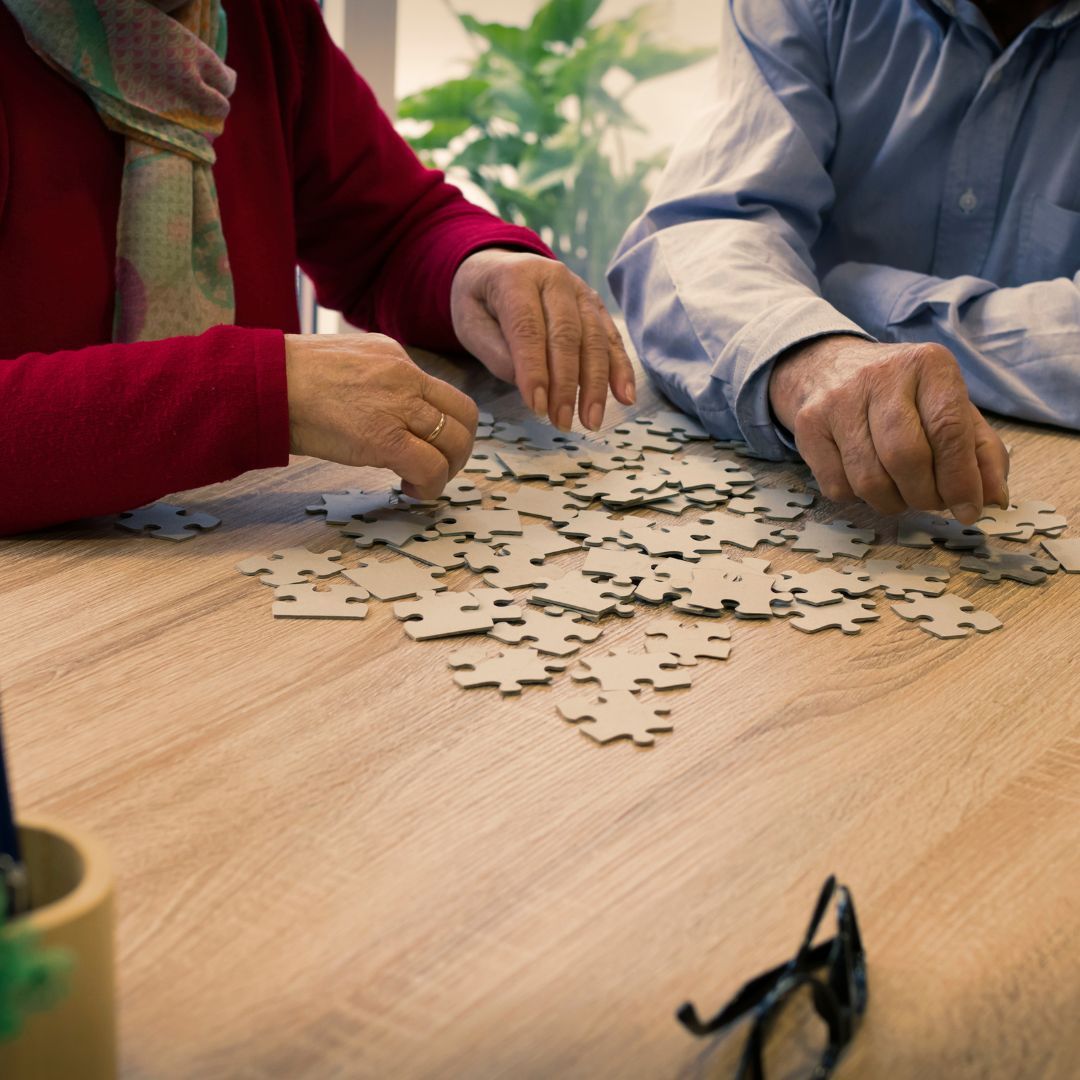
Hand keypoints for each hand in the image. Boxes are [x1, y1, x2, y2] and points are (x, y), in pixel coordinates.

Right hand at [284, 333, 477, 499]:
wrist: (263, 382)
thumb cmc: (287, 379)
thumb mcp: (342, 364)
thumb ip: (372, 381)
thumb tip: (382, 411)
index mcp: (394, 356)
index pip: (444, 393)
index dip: (447, 425)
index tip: (430, 445)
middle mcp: (405, 376)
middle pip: (464, 416)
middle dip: (458, 449)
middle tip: (438, 468)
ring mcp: (398, 405)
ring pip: (454, 442)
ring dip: (447, 471)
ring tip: (421, 482)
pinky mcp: (385, 437)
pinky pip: (431, 467)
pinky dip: (430, 486)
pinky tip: (410, 490)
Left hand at [450, 249, 635, 431]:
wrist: (495, 269)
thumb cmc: (480, 303)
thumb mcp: (470, 325)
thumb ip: (496, 354)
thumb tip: (533, 386)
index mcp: (516, 278)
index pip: (529, 329)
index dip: (534, 371)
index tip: (538, 408)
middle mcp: (554, 277)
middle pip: (567, 335)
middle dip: (566, 385)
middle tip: (562, 422)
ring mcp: (579, 290)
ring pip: (594, 338)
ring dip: (596, 384)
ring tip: (591, 420)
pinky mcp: (595, 304)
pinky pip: (612, 337)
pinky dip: (620, 368)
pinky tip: (624, 396)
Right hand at [769, 336, 1008, 523]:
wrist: (829, 367)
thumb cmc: (903, 397)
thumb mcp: (949, 408)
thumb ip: (981, 452)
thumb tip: (993, 499)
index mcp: (928, 365)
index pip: (948, 430)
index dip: (960, 480)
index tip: (968, 509)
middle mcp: (880, 376)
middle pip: (905, 457)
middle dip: (924, 495)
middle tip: (930, 501)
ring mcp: (838, 400)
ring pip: (869, 479)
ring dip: (892, 502)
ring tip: (900, 493)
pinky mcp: (808, 426)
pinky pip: (838, 485)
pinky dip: (858, 497)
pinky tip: (866, 479)